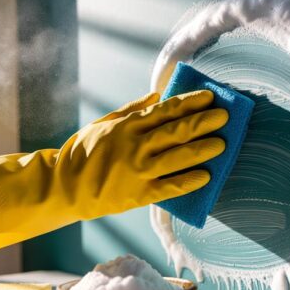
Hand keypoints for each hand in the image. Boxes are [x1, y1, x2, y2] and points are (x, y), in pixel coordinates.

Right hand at [0, 90, 226, 259]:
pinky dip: (190, 181)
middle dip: (205, 122)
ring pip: (179, 157)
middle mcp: (136, 146)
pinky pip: (171, 187)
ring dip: (203, 149)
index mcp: (128, 126)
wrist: (63, 187)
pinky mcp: (139, 194)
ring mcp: (139, 171)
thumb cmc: (82, 153)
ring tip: (222, 144)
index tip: (211, 97)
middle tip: (226, 117)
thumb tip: (158, 95)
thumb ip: (133, 110)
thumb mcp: (104, 123)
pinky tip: (207, 176)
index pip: (167, 110)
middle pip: (178, 131)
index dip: (191, 102)